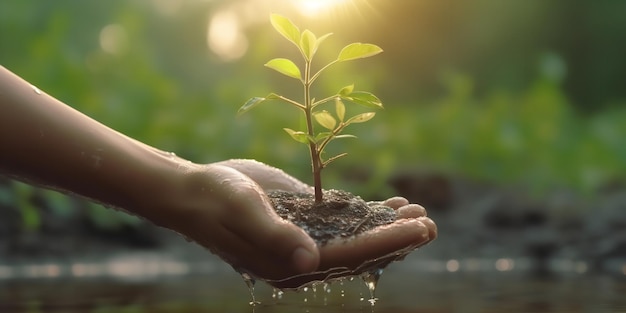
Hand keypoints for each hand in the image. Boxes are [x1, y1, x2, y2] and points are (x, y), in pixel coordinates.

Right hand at [216, 160, 436, 288]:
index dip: (387, 242)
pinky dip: (369, 213)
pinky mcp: (305, 218)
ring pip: (357, 237)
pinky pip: (344, 220)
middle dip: (396, 239)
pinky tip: (391, 204)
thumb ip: (275, 236)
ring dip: (388, 226)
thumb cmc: (214, 201)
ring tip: (419, 213)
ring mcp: (306, 238)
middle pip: (360, 252)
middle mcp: (303, 257)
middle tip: (430, 224)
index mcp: (290, 265)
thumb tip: (311, 261)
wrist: (194, 191)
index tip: (418, 229)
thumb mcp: (242, 213)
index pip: (350, 256)